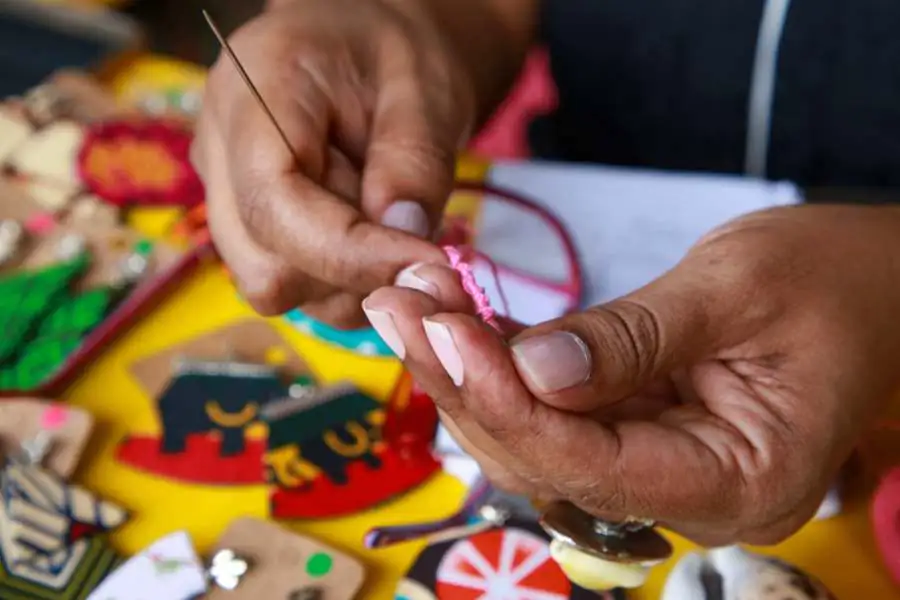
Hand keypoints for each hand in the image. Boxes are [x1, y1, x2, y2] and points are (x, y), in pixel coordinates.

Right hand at [192, 0, 472, 325]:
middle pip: (264, 265)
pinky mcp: (247, 228)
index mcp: (253, 90)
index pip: (272, 204)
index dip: (348, 253)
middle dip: (350, 271)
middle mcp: (219, 150)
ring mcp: (225, 195)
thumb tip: (403, 239)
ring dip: (350, 279)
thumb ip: (415, 162)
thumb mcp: (426, 90)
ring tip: (388, 215)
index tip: (423, 264)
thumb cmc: (395, 57)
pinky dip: (344, 281)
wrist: (368, 51)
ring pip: (275, 286)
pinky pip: (292, 285)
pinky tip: (371, 233)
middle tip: (412, 231)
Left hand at [363, 204, 899, 545]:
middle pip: (546, 457)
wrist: (873, 283)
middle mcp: (689, 495)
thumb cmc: (831, 280)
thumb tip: (532, 372)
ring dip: (468, 370)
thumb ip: (632, 338)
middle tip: (400, 305)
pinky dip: (500, 362)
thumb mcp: (734, 290)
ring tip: (412, 299)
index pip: (592, 463)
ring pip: (535, 437)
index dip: (508, 401)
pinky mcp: (634, 432)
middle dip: (465, 381)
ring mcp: (657, 467)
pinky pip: (552, 410)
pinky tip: (454, 315)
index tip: (443, 331)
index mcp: (738, 482)